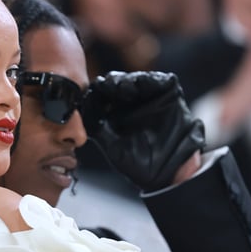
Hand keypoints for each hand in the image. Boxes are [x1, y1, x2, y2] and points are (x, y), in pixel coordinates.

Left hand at [86, 71, 205, 191]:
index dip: (98, 91)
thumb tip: (81, 115)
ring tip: (122, 88)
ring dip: (129, 81)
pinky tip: (142, 84)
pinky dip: (153, 80)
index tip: (92, 92)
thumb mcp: (112, 146)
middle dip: (112, 83)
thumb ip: (97, 129)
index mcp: (118, 111)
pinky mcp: (169, 94)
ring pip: (138, 79)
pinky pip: (163, 81)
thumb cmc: (138, 164)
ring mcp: (152, 96)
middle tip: (105, 85)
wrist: (168, 172)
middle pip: (120, 83)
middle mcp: (133, 102)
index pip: (105, 94)